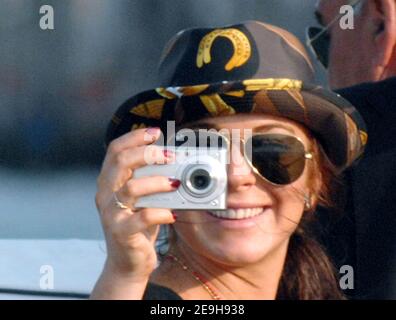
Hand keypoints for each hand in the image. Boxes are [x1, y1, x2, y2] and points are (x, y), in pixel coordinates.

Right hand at [95, 127, 177, 281]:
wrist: (127, 263)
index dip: (134, 137)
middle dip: (147, 153)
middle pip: (120, 162)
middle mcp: (105, 195)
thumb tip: (173, 161)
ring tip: (175, 184)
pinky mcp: (122, 232)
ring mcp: (112, 214)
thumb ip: (148, 180)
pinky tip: (173, 214)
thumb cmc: (137, 226)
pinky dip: (162, 213)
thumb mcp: (140, 199)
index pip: (115, 150)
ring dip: (158, 182)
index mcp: (109, 182)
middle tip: (169, 155)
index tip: (155, 132)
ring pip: (132, 188)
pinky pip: (143, 217)